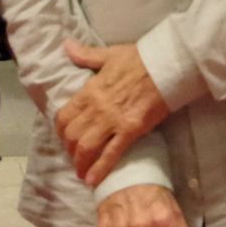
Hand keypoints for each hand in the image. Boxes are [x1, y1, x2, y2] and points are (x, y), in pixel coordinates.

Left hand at [55, 41, 170, 186]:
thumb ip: (85, 55)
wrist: (165, 65)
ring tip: (81, 172)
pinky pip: (111, 154)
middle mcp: (97, 108)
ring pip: (87, 147)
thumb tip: (66, 45)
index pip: (64, 115)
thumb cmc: (138, 59)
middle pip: (72, 135)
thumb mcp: (108, 54)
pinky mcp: (130, 131)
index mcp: (89, 90)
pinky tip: (93, 180)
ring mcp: (113, 121)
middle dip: (69, 150)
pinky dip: (100, 169)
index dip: (60, 130)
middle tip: (73, 156)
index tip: (63, 136)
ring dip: (80, 163)